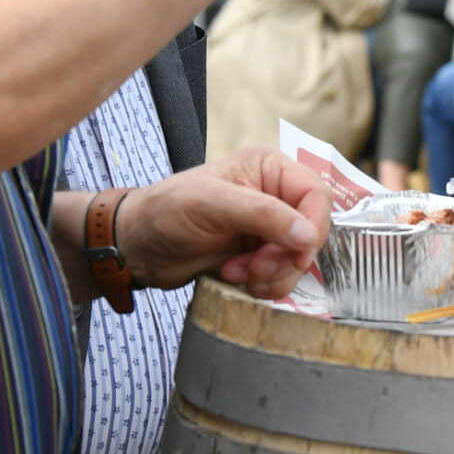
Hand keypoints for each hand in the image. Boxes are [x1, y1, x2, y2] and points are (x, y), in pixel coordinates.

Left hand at [114, 147, 330, 298]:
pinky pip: (282, 277)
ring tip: (236, 272)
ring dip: (273, 275)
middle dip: (286, 257)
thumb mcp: (213, 204)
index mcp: (269, 169)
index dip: (314, 226)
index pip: (316, 195)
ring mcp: (268, 229)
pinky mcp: (259, 256)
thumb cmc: (167, 211)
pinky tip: (234, 277)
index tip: (298, 253)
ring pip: (300, 259)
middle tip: (254, 267)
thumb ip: (263, 215)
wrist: (138, 246)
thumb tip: (308, 235)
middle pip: (312, 232)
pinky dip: (264, 285)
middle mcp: (275, 196)